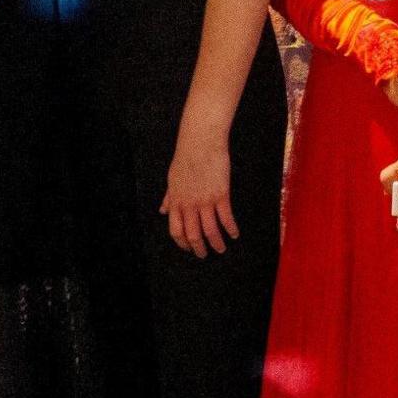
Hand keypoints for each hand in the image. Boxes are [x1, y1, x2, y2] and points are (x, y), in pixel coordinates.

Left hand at [161, 126, 237, 257]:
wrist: (201, 143)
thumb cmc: (186, 158)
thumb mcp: (172, 179)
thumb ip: (169, 198)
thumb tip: (162, 210)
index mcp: (176, 202)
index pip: (176, 231)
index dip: (182, 243)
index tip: (189, 248)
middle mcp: (189, 205)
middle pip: (193, 235)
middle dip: (199, 249)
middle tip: (205, 255)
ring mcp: (205, 201)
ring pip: (210, 231)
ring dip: (216, 243)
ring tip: (221, 249)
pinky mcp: (221, 195)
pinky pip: (226, 218)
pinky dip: (230, 229)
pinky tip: (234, 234)